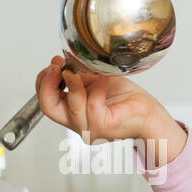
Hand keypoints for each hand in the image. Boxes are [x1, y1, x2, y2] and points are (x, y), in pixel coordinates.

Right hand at [35, 55, 181, 157]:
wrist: (148, 112)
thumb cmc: (125, 99)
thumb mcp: (93, 81)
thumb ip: (76, 75)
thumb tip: (60, 62)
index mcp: (72, 113)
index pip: (45, 101)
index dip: (44, 81)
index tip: (54, 64)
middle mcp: (78, 124)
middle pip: (48, 107)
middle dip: (48, 83)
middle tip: (58, 67)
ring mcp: (90, 128)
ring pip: (70, 105)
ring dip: (75, 83)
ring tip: (84, 70)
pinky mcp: (104, 126)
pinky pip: (92, 104)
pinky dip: (97, 88)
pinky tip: (103, 78)